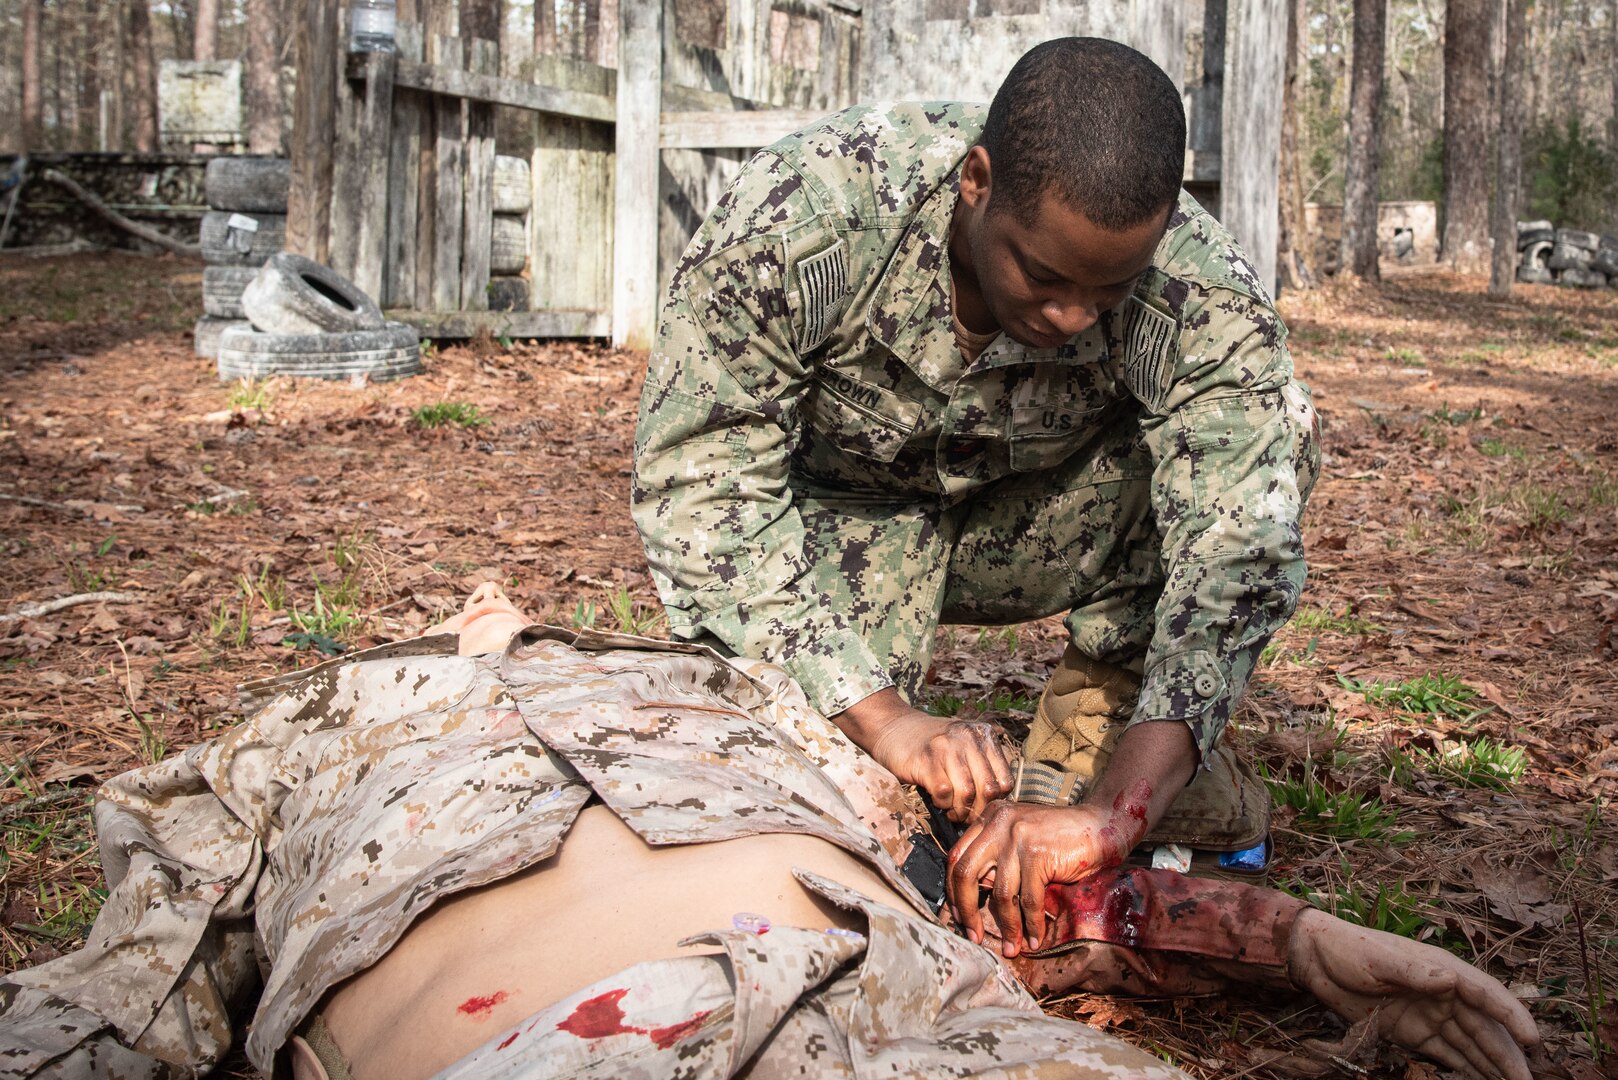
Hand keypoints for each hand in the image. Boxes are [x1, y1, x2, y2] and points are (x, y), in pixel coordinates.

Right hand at [833, 689, 1011, 822]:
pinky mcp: (926, 759)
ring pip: (967, 793)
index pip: (1005, 781)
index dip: (994, 803)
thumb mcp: (964, 745)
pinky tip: (937, 799)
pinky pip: (944, 793)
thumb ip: (984, 765)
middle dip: (977, 811)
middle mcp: (969, 738)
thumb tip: (999, 802)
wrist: (893, 727)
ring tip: (951, 810)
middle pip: (988, 790)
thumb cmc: (931, 744)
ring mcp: (947, 747)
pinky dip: (942, 804)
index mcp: (984, 735)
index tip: (981, 808)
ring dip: (958, 810)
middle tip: (965, 815)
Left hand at [947, 798, 1143, 957]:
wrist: (1102, 825)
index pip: (956, 857)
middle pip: (965, 872)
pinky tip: (1035, 938)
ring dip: (1006, 926)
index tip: (959, 916)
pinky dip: (1031, 924)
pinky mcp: (1037, 853)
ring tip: (1011, 947)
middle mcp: (998, 822)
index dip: (954, 891)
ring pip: (999, 893)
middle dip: (966, 910)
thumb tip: (973, 901)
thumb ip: (997, 859)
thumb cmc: (1061, 838)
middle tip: (972, 935)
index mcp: (990, 818)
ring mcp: (1017, 836)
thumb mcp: (1021, 840)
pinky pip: (1028, 900)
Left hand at [1288, 908, 1538, 1079]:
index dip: (1511, 1016)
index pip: (1485, 994)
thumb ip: (1414, 971)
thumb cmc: (1348, 948)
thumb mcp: (1378, 958)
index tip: (1531, 1038)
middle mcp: (1444, 994)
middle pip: (1484, 1026)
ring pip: (1471, 1044)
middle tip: (1527, 1079)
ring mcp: (1431, 1015)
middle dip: (1507, 1052)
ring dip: (1492, 1065)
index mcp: (1441, 970)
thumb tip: (1451, 979)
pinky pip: (1447, 1055)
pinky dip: (1467, 1069)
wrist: (1315, 958)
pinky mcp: (1414, 1034)